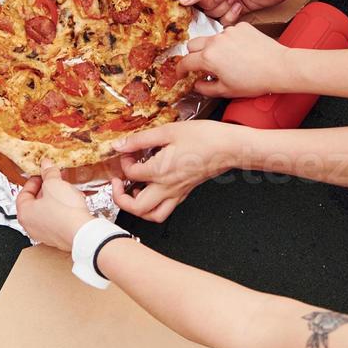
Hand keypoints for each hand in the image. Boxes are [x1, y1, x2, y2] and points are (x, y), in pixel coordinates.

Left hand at [16, 165, 95, 249]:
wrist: (82, 233)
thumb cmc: (65, 212)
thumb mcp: (54, 184)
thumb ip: (48, 173)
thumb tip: (46, 165)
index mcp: (24, 213)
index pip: (23, 193)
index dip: (34, 181)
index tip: (42, 175)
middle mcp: (31, 226)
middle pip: (35, 202)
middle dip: (47, 189)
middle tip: (55, 180)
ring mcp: (45, 234)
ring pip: (47, 211)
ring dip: (56, 199)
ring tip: (66, 191)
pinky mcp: (58, 237)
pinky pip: (58, 219)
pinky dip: (63, 210)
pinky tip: (73, 203)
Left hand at [110, 120, 238, 222]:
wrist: (229, 147)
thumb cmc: (204, 138)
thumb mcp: (168, 131)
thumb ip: (140, 140)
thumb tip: (120, 145)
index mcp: (160, 171)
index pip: (131, 174)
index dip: (124, 161)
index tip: (127, 150)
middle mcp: (167, 187)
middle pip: (137, 207)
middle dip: (120, 198)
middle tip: (118, 184)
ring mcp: (177, 193)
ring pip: (152, 216)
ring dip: (138, 209)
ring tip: (133, 192)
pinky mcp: (185, 193)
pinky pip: (165, 209)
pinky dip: (153, 206)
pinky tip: (152, 189)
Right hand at [177, 23, 291, 98]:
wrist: (279, 67)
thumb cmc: (255, 81)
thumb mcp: (226, 91)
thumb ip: (206, 88)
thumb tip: (197, 85)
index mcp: (209, 57)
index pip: (185, 62)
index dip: (180, 70)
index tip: (181, 73)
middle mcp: (216, 40)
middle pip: (193, 45)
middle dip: (193, 56)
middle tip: (202, 67)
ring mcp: (229, 31)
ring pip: (211, 38)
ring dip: (212, 48)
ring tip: (226, 61)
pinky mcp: (241, 26)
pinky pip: (228, 33)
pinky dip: (229, 42)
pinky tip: (240, 52)